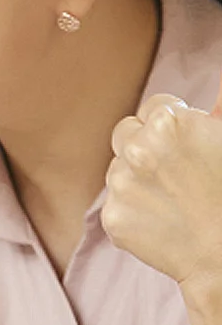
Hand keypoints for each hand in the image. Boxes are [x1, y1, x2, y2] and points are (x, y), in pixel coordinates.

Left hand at [104, 89, 221, 303]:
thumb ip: (216, 112)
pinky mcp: (112, 217)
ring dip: (137, 176)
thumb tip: (209, 105)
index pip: (156, 106)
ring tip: (176, 197)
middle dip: (146, 143)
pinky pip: (117, 202)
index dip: (175, 124)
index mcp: (170, 122)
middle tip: (176, 167)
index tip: (188, 142)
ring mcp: (120, 184)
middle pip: (127, 131)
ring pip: (118, 167)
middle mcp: (137, 149)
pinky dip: (135, 208)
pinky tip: (165, 220)